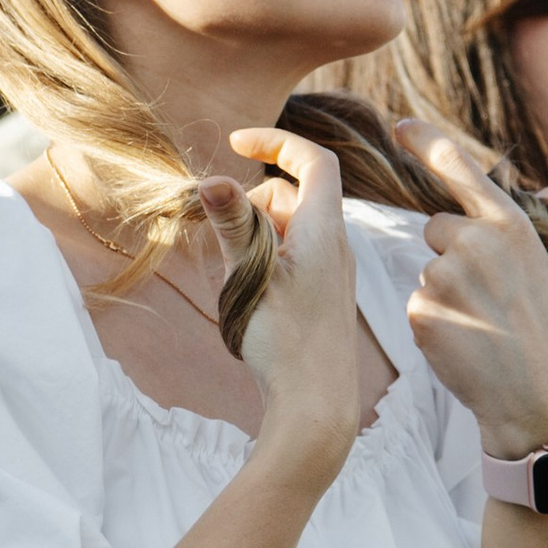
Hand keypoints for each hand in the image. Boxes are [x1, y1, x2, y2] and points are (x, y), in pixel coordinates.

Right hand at [221, 129, 360, 474]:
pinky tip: (249, 294)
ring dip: (257, 232)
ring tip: (234, 271)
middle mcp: (336, 245)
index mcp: (323, 230)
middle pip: (297, 194)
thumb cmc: (284, 342)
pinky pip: (295, 256)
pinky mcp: (323, 297)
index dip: (277, 141)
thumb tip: (211, 180)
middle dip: (255, 200)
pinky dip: (267, 256)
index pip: (313, 160)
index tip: (237, 141)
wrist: (317, 406)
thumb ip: (233, 226)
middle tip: (223, 232)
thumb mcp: (249, 278)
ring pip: (292, 227)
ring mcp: (332, 272)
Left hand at [389, 117, 547, 455]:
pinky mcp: (423, 308)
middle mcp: (477, 239)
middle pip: (436, 228)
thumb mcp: (544, 266)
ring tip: (482, 324)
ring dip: (445, 294)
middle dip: (451, 256)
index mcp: (511, 224)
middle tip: (488, 296)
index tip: (399, 124)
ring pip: (426, 270)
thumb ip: (537, 222)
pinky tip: (465, 342)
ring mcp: (446, 274)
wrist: (540, 395)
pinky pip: (416, 305)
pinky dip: (434, 324)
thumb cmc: (544, 329)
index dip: (427, 142)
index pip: (460, 169)